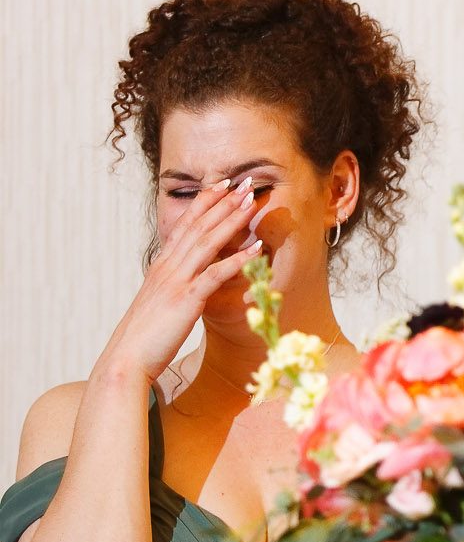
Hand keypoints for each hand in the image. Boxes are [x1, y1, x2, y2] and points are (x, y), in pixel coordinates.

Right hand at [96, 177, 266, 381]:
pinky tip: (257, 248)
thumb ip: (179, 285)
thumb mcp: (163, 302)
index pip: (184, 225)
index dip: (204, 203)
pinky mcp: (186, 300)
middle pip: (197, 226)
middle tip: (244, 182)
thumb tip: (195, 280)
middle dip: (222, 202)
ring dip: (231, 220)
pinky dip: (237, 259)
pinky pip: (215, 275)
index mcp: (162, 265)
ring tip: (251, 202)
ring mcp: (176, 281)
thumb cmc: (148, 336)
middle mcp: (168, 267)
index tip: (222, 184)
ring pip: (206, 243)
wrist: (127, 358)